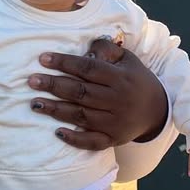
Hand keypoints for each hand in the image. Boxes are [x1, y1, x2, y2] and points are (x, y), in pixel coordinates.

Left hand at [27, 38, 168, 149]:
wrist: (158, 110)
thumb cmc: (136, 80)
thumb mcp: (128, 59)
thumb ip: (106, 51)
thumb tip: (85, 48)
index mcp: (121, 77)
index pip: (88, 68)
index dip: (65, 63)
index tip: (43, 59)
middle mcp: (118, 100)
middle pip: (81, 92)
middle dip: (54, 85)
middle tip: (31, 81)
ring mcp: (116, 122)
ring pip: (82, 116)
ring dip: (56, 110)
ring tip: (35, 103)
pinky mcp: (114, 139)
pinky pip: (93, 141)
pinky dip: (75, 139)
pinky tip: (57, 132)